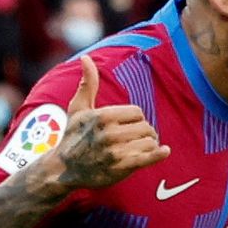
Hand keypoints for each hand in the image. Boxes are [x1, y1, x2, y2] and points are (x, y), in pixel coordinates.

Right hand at [42, 56, 169, 190]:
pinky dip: (159, 154)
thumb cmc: (72, 136)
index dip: (136, 119)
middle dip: (144, 132)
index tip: (127, 126)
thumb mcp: (78, 108)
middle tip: (135, 139)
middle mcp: (110, 133)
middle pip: (146, 127)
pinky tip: (164, 151)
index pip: (138, 112)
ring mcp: (116, 151)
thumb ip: (88, 83)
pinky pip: (148, 157)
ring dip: (148, 145)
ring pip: (150, 142)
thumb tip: (86, 57)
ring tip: (137, 148)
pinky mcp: (121, 168)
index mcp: (103, 116)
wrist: (63, 169)